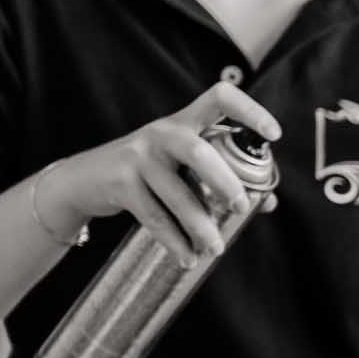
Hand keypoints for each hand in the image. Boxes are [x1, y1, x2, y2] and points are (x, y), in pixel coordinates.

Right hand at [43, 82, 282, 267]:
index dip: (250, 111)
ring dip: (200, 226)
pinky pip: (155, 216)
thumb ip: (223, 177)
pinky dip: (174, 241)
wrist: (84, 180)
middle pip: (198, 152)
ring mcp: (138, 156)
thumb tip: (270, 203)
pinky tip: (187, 258)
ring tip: (215, 249)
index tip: (274, 134)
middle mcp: (162, 133)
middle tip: (242, 208)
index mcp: (185, 122)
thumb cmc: (149, 172)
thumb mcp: (182, 166)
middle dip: (225, 182)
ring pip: (177, 194)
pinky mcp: (121, 182)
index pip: (219, 99)